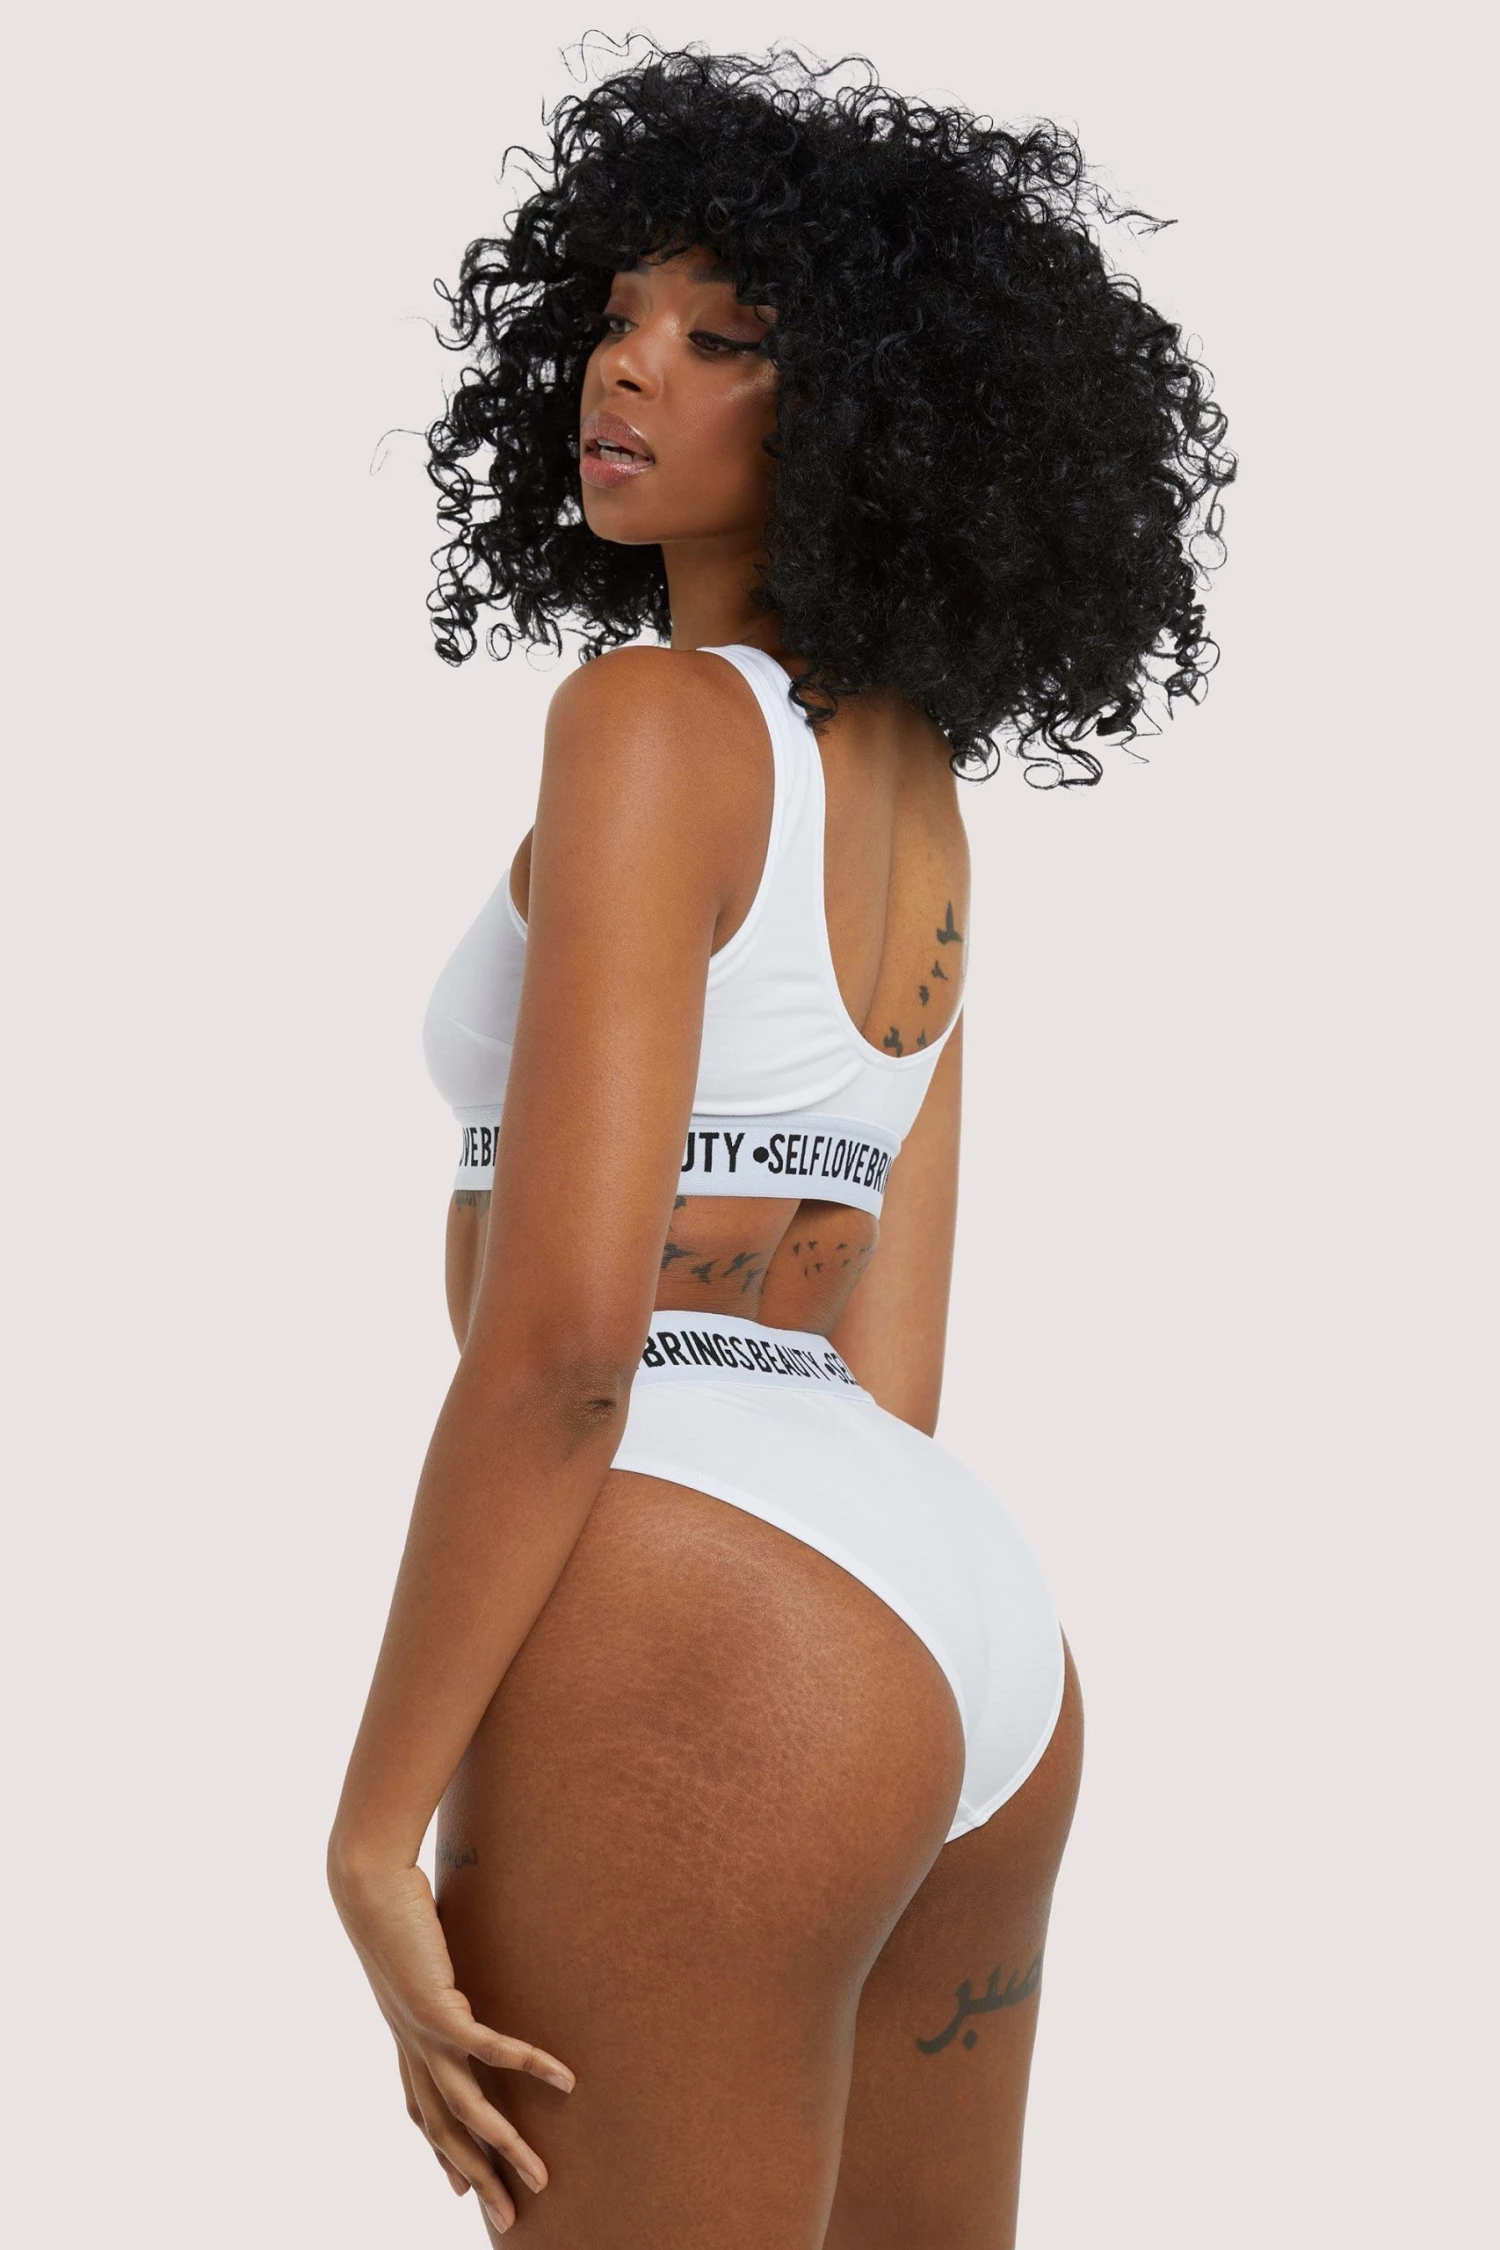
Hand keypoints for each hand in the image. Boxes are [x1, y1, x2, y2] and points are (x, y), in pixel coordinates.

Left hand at [330, 1854, 575, 2233]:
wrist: (366, 1884)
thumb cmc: (392, 1902)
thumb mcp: (417, 1946)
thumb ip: (437, 1965)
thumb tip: (456, 1955)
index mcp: (405, 2035)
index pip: (422, 2110)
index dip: (440, 2154)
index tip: (459, 2190)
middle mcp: (411, 2046)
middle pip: (446, 2131)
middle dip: (478, 2177)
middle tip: (509, 2217)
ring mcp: (422, 2034)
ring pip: (467, 2110)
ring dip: (505, 2148)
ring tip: (540, 2176)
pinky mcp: (437, 2011)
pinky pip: (492, 2051)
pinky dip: (530, 2066)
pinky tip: (565, 2079)